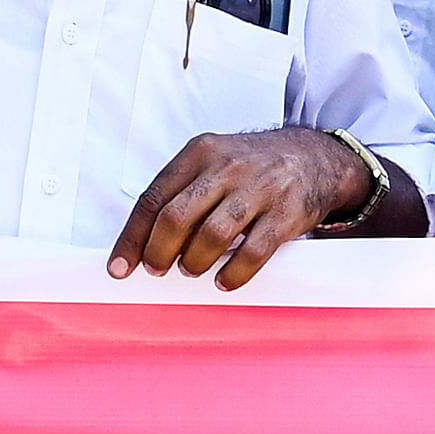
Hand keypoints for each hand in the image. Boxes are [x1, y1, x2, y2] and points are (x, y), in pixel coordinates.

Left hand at [111, 126, 391, 288]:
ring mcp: (259, 188)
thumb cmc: (252, 168)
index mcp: (201, 152)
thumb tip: (145, 240)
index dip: (133, 237)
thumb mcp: (214, 162)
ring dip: (194, 261)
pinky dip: (235, 273)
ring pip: (212, 234)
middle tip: (157, 269)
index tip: (120, 267)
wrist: (314, 158)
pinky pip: (254, 251)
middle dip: (159, 251)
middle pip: (177, 216)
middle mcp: (227, 167)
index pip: (154, 198)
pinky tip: (225, 282)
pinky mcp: (286, 213)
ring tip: (192, 270)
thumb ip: (182, 191)